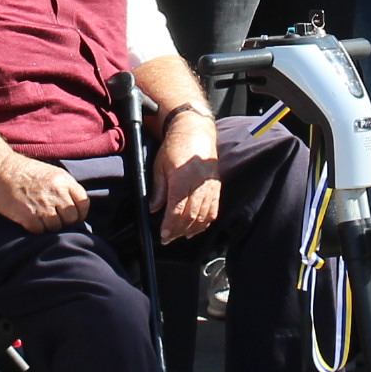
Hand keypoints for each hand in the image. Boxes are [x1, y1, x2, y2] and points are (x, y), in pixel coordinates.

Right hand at [0, 154, 91, 232]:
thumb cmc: (25, 173)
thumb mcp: (51, 174)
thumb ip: (65, 189)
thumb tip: (76, 210)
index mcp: (64, 181)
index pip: (83, 204)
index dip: (79, 213)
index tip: (70, 217)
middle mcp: (56, 192)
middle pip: (71, 218)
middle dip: (64, 222)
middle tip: (53, 220)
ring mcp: (43, 204)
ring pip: (56, 227)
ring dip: (49, 227)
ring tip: (39, 219)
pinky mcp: (28, 215)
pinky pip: (40, 231)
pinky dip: (35, 229)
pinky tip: (29, 221)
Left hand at [153, 111, 222, 242]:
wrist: (195, 131)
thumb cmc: (175, 147)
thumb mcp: (160, 166)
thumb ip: (159, 190)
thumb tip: (154, 209)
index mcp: (182, 178)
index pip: (177, 209)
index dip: (170, 226)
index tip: (164, 235)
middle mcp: (198, 184)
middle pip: (190, 216)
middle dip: (178, 231)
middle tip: (168, 239)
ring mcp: (210, 186)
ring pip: (203, 216)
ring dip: (191, 229)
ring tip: (180, 235)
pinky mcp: (216, 187)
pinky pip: (213, 210)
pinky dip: (205, 222)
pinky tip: (197, 228)